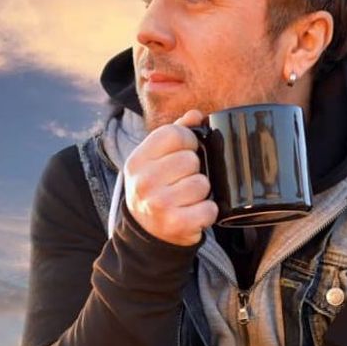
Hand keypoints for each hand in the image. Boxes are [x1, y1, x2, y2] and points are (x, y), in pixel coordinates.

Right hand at [123, 109, 218, 245]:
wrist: (146, 231)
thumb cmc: (155, 187)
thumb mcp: (156, 159)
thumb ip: (176, 133)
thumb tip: (196, 114)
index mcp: (137, 160)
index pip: (173, 134)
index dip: (188, 141)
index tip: (186, 151)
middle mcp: (144, 182)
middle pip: (190, 159)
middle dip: (194, 170)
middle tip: (182, 181)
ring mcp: (158, 204)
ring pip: (202, 183)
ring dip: (201, 192)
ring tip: (187, 197)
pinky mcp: (176, 224)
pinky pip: (209, 209)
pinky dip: (207, 212)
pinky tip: (193, 212)